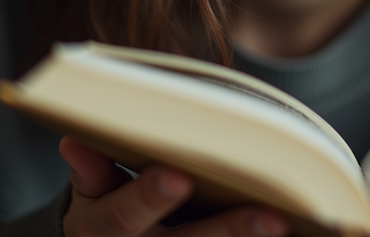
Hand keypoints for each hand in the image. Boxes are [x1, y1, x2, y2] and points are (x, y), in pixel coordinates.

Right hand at [59, 136, 288, 236]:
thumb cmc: (106, 205)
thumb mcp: (90, 190)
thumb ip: (91, 169)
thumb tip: (74, 141)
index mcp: (103, 228)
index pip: (125, 214)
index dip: (150, 197)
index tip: (178, 176)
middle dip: (230, 233)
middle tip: (274, 218)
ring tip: (295, 227)